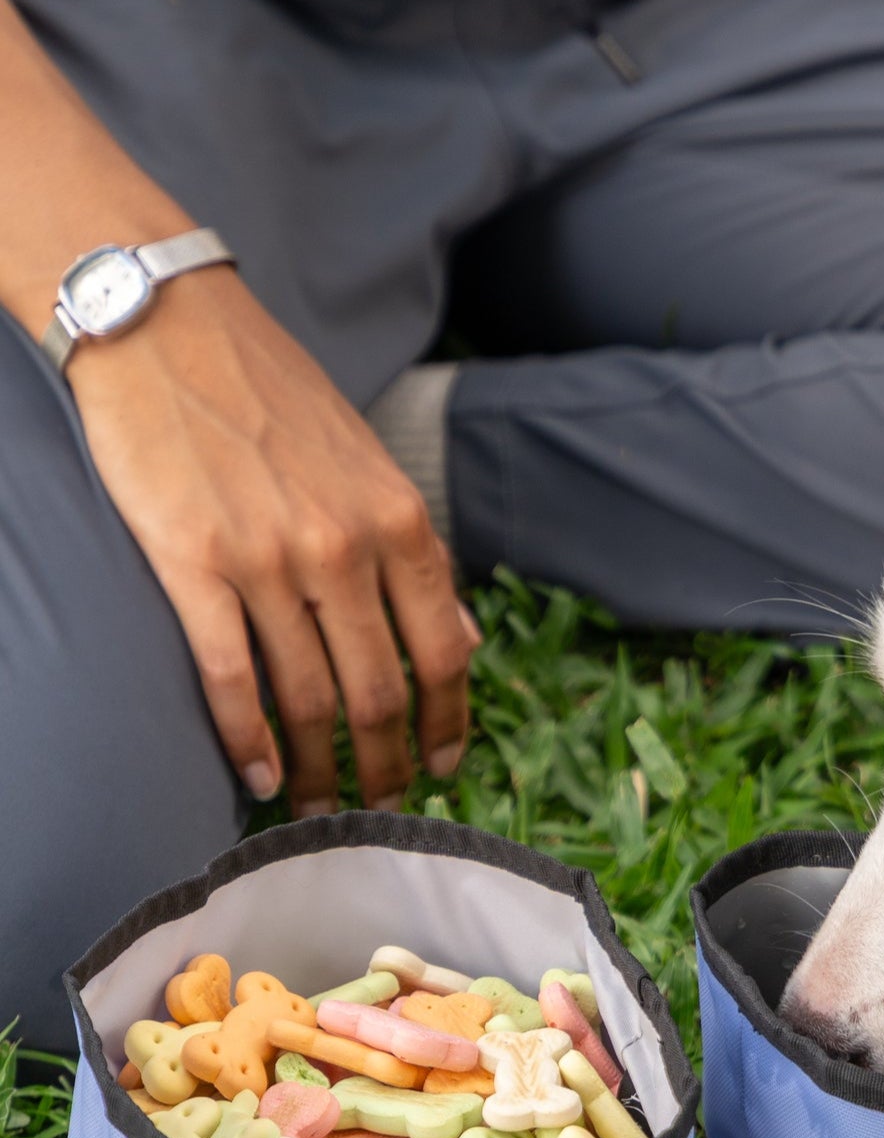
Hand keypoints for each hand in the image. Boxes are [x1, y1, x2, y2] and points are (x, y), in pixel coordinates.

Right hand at [69, 269, 474, 813]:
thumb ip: (410, 552)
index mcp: (397, 519)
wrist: (170, 331)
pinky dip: (249, 740)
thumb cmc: (273, 397)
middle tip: (383, 806)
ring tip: (323, 805)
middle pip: (380, 688)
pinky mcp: (191, 566)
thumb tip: (458, 636)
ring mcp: (269, 558)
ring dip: (321, 765)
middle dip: (387, 760)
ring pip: (307, 696)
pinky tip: (260, 776)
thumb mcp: (369, 466)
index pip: (443, 648)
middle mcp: (343, 545)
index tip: (445, 765)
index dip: (448, 720)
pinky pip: (231, 677)